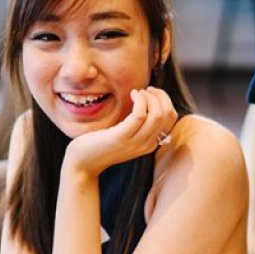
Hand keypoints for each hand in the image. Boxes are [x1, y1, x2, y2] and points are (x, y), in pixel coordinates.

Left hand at [63, 87, 177, 176]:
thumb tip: (148, 99)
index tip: (150, 93)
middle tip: (145, 90)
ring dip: (149, 97)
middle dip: (159, 95)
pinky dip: (139, 100)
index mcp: (151, 143)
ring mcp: (135, 143)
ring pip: (157, 114)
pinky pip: (139, 115)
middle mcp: (147, 145)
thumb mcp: (125, 134)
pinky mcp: (121, 138)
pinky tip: (131, 94)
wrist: (83, 163)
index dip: (165, 99)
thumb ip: (138, 124)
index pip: (171, 118)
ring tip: (137, 92)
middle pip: (167, 114)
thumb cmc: (101, 144)